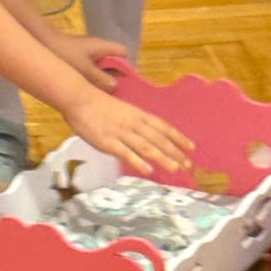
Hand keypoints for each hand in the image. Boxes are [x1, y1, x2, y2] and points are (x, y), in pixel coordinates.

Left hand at [49, 33, 127, 89]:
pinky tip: (84, 90)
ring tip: (99, 95)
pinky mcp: (75, 59)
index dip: (126, 66)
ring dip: (99, 79)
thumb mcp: (85, 70)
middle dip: (113, 76)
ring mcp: (85, 53)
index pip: (123, 52)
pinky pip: (88, 70)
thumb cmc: (64, 54)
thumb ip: (102, 79)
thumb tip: (115, 86)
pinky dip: (89, 79)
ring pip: (99, 68)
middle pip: (112, 62)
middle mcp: (96, 48)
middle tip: (113, 93)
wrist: (40, 43)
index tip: (126, 82)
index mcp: (102, 47)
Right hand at [64, 85, 194, 176]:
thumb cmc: (99, 105)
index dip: (178, 137)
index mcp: (138, 115)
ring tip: (176, 169)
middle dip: (175, 152)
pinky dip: (138, 161)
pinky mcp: (108, 142)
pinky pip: (125, 153)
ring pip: (146, 147)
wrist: (79, 99)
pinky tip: (148, 170)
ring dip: (162, 158)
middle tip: (188, 165)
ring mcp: (121, 133)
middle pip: (159, 139)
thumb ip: (134, 123)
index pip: (163, 127)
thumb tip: (146, 135)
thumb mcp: (123, 111)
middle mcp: (133, 123)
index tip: (191, 148)